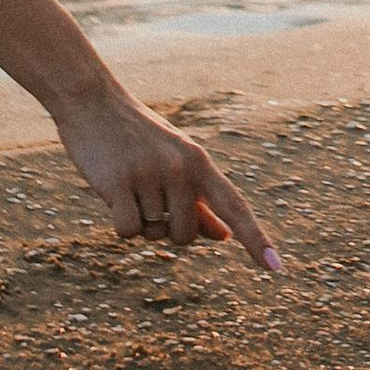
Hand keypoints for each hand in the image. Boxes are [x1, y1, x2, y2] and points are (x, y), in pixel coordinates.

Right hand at [57, 87, 283, 273]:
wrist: (93, 101)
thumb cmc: (137, 136)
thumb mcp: (175, 161)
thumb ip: (200, 201)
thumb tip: (225, 236)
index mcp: (200, 162)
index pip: (235, 206)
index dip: (256, 239)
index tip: (276, 269)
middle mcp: (181, 168)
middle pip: (185, 235)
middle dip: (166, 229)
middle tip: (146, 195)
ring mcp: (150, 174)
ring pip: (153, 234)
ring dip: (139, 222)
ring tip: (128, 185)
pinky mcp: (119, 182)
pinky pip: (128, 232)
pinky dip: (120, 223)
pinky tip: (112, 192)